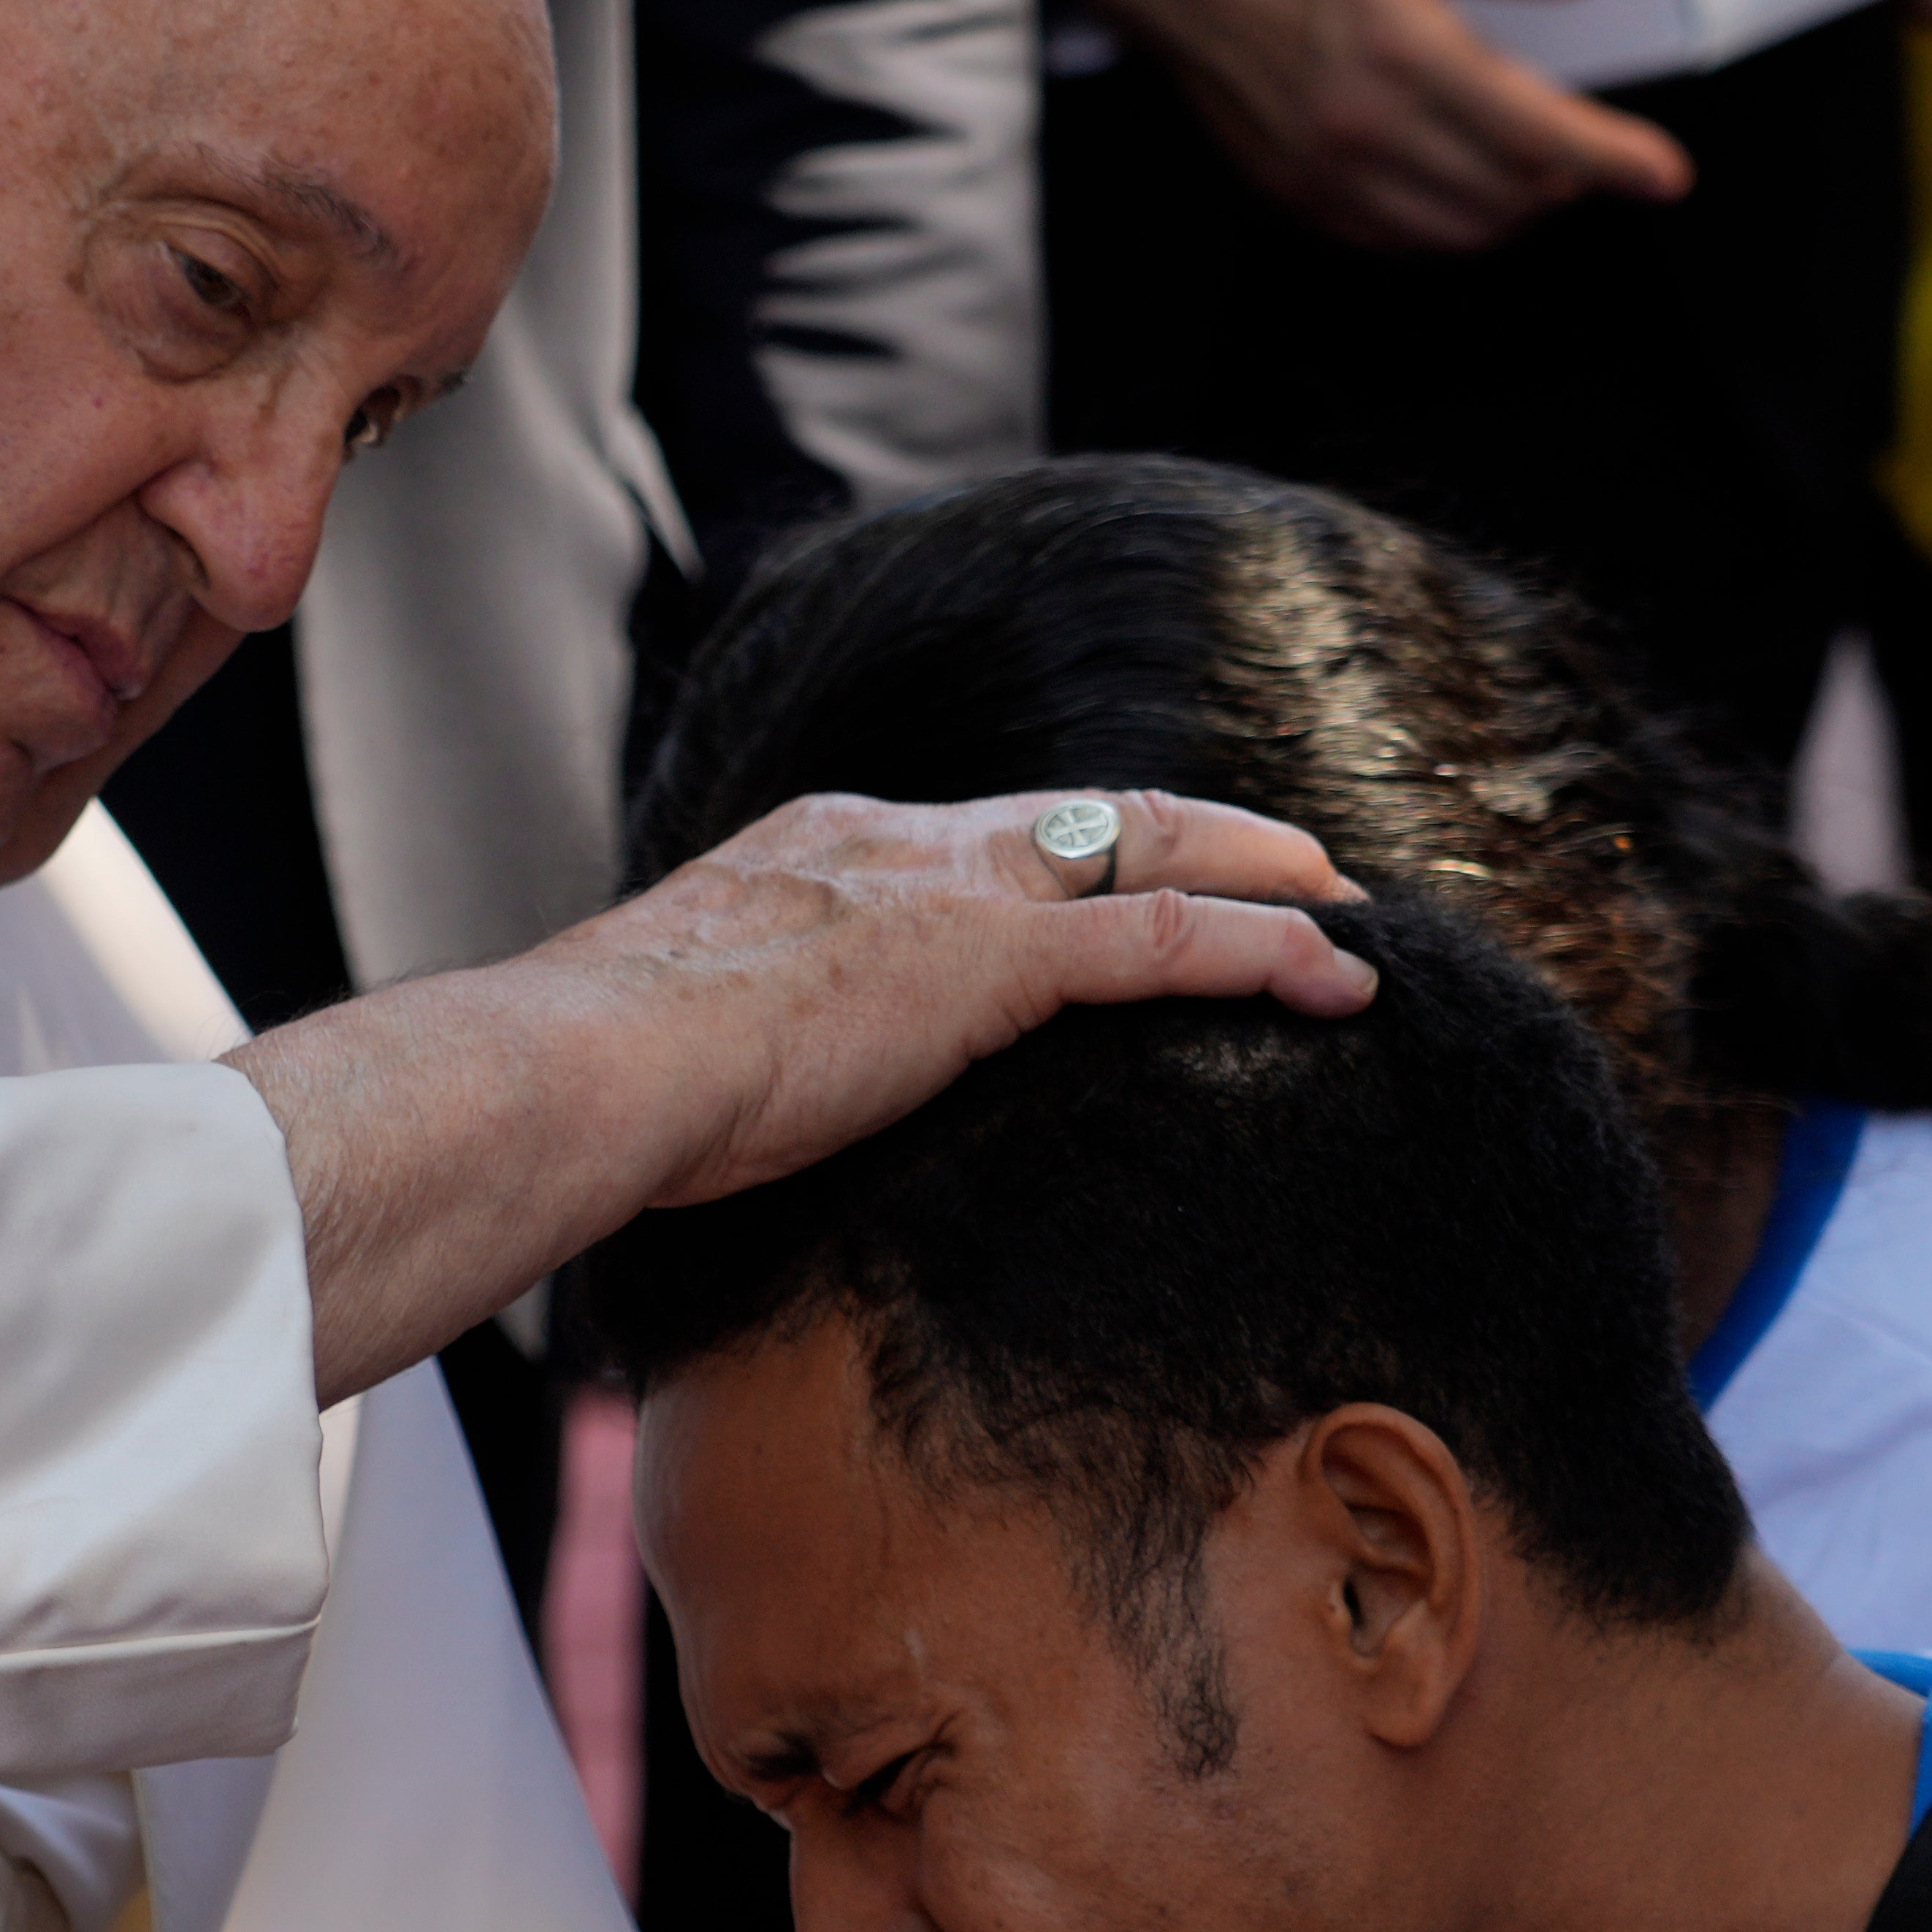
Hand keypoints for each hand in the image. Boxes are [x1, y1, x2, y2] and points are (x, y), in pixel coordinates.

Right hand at [243, 791, 1367, 1401]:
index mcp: (816, 853)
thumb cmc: (606, 1090)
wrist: (589, 1068)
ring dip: (1257, 883)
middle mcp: (893, 843)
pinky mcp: (990, 956)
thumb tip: (742, 1113)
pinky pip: (1161, 937)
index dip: (1073, 851)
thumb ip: (752, 1048)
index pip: (979, 836)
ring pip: (1145, 857)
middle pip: (1082, 818)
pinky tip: (1331, 974)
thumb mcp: (693, 1046)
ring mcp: (946, 891)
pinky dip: (1258, 948)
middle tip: (1292, 867)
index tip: (1130, 876)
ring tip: (1343, 919)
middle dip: (1195, 836)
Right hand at [1095, 0, 1692, 253]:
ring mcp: (1326, 169)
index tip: (1664, 175)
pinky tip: (1454, 177)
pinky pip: (1395, 238)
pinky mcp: (1296, 192)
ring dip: (1509, 208)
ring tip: (1523, 164)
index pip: (1536, 130)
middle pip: (1506, 194)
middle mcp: (1362, 123)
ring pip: (1456, 231)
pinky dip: (1445, 222)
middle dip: (1565, 178)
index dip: (1614, 158)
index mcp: (1402, 47)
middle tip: (1581, 144)